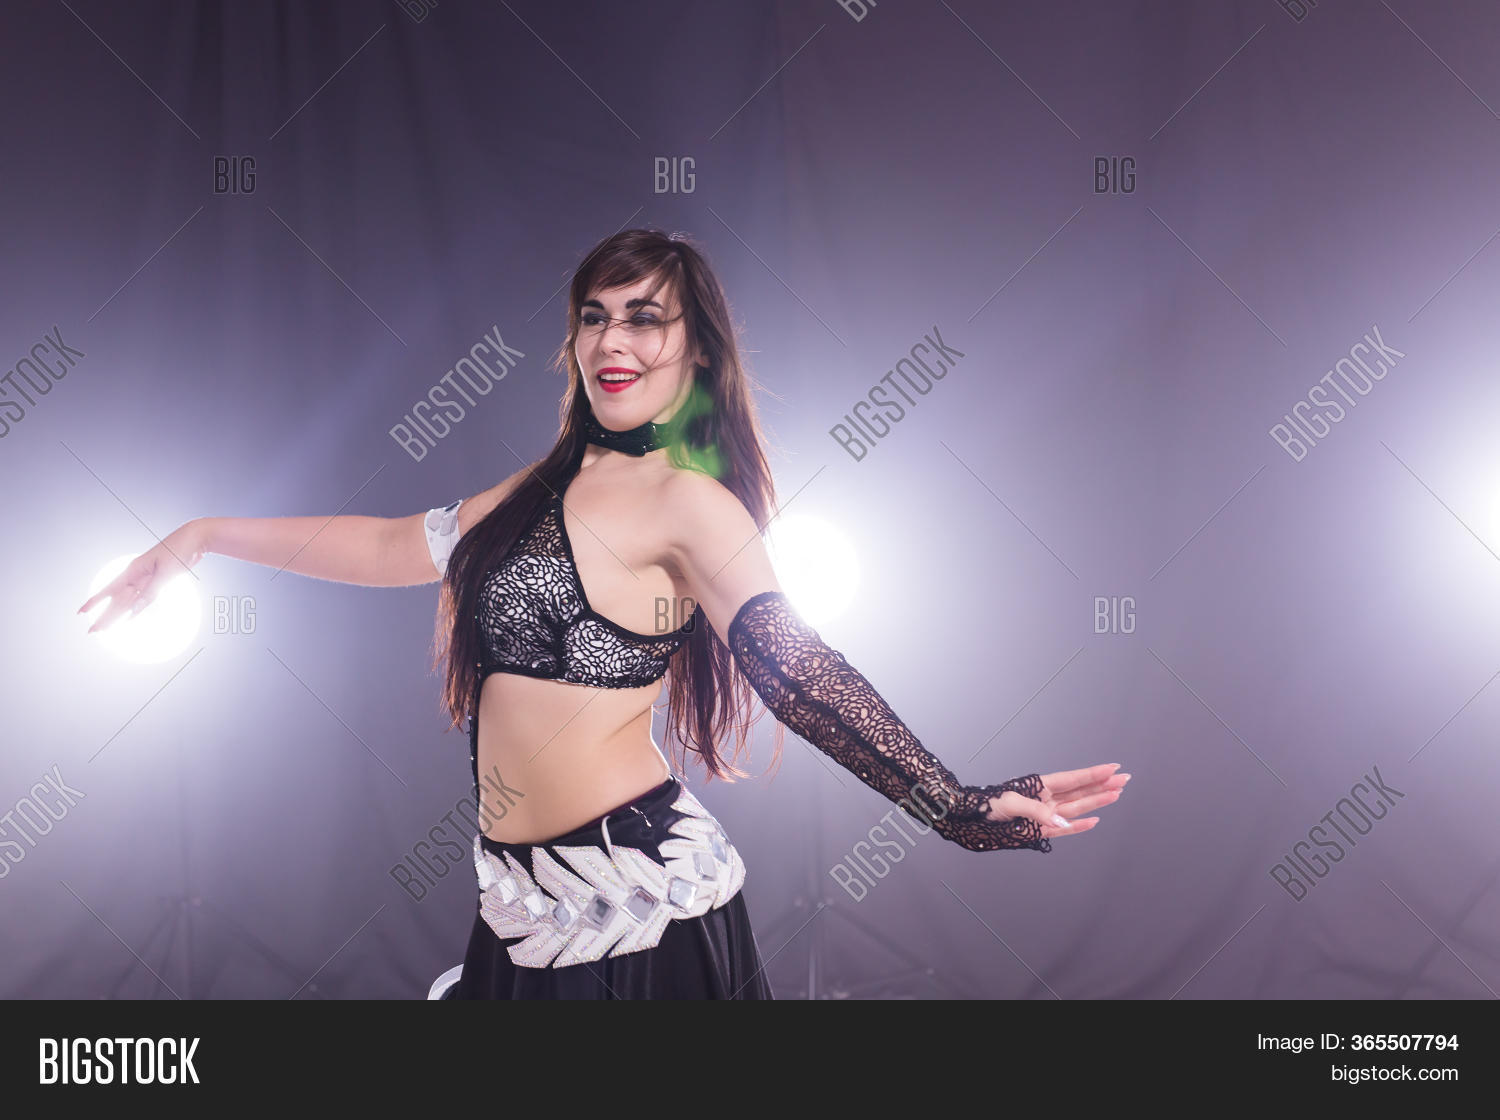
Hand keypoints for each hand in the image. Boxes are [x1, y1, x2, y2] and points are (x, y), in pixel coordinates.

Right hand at [77, 521, 208, 633]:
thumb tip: (134, 610)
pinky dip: (137, 608)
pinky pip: (144, 597)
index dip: (95, 602)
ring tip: (106, 628)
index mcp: (134, 571)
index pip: (109, 590)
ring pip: (129, 601)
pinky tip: (131, 615)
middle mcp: (137, 575)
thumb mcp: (165, 572)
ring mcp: (148, 578)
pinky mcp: (159, 580)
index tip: (81, 612)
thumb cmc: (179, 550)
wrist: (196, 538)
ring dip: (118, 614)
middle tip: (92, 632)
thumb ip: (150, 592)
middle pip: (117, 600)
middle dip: (104, 616)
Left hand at [984, 763, 1128, 839]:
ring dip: (1097, 802)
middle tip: (1125, 778)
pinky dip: (1079, 826)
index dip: (1093, 773)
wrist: (972, 821)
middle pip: (1081, 792)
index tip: (1113, 767)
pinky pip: (1064, 829)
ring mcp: (1046, 815)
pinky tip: (1094, 821)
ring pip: (1077, 808)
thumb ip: (1037, 811)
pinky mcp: (1040, 831)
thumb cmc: (988, 806)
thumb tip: (1061, 821)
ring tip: (1116, 794)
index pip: (1073, 779)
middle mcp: (1046, 800)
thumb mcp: (1010, 803)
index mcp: (1039, 786)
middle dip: (1103, 785)